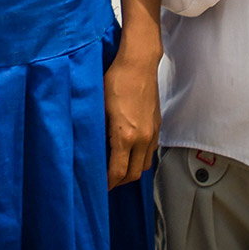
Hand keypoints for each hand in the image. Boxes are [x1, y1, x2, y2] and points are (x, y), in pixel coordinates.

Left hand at [104, 53, 159, 188]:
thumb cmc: (116, 80)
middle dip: (120, 181)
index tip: (100, 186)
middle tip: (107, 180)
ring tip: (118, 167)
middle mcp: (142, 138)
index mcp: (125, 136)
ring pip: (145, 164)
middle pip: (134, 174)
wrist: (138, 64)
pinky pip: (151, 151)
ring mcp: (152, 133)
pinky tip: (129, 152)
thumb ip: (97, 131)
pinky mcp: (157, 126)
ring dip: (132, 170)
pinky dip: (140, 157)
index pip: (118, 172)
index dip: (108, 183)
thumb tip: (91, 147)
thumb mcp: (98, 106)